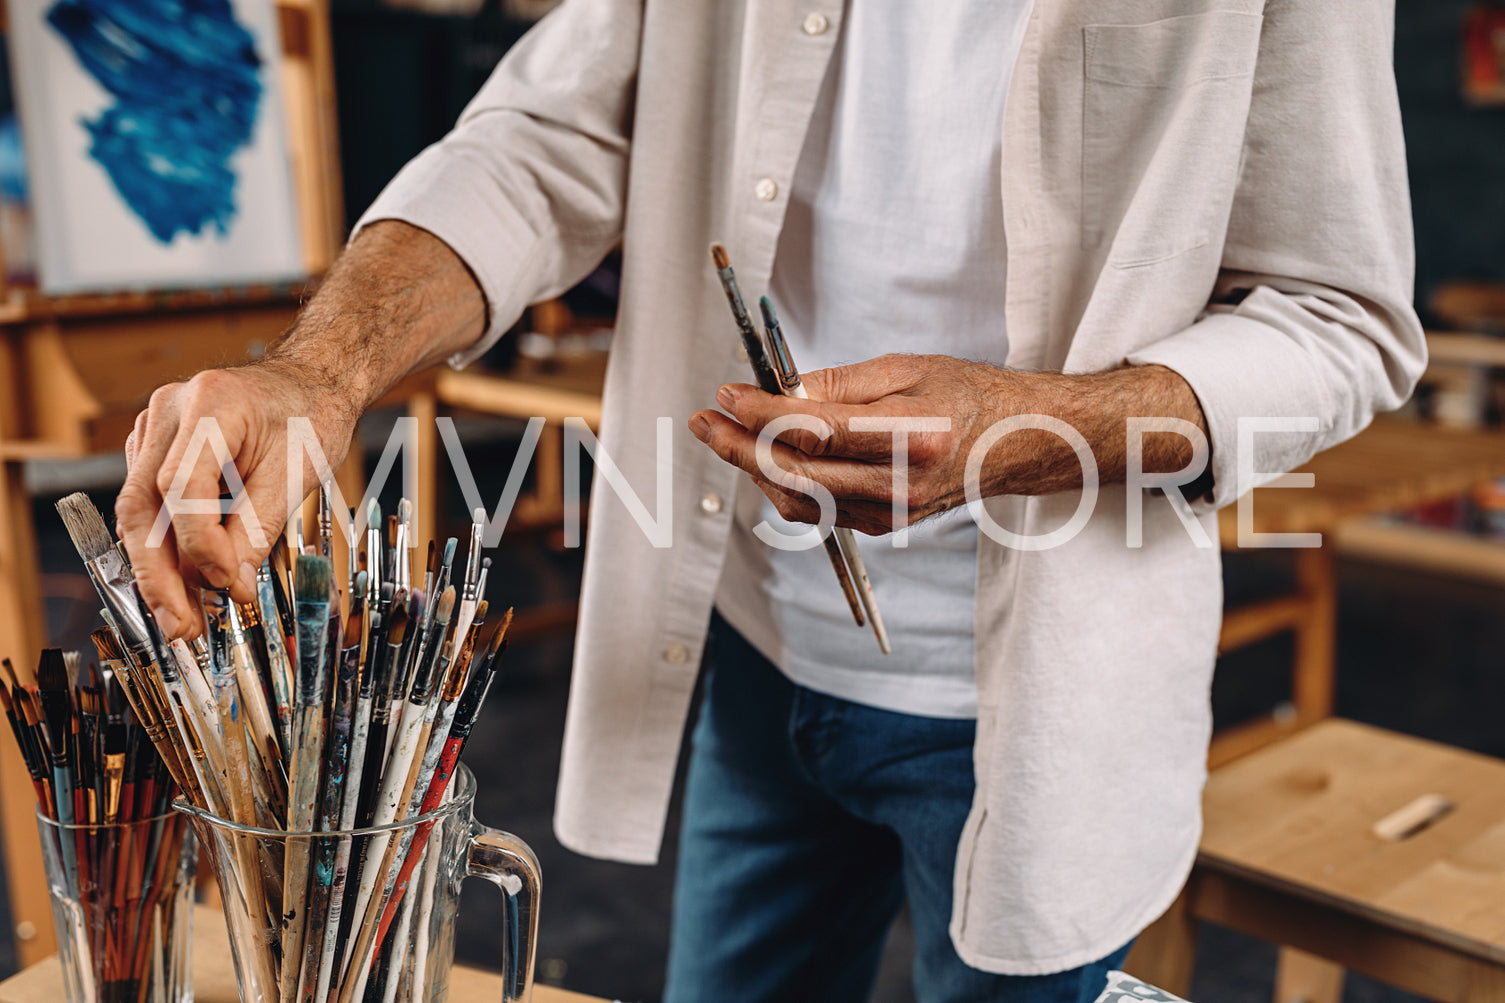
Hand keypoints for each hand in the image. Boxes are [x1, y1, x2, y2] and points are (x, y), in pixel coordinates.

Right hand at [114, 221, 487, 639]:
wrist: (307, 384)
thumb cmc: (309, 418)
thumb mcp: (298, 472)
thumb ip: (258, 527)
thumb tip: (229, 584)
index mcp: (211, 404)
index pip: (184, 488)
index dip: (202, 547)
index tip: (228, 588)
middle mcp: (169, 409)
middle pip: (143, 504)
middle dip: (158, 574)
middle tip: (180, 627)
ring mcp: (154, 426)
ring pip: (137, 509)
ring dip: (156, 568)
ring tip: (180, 618)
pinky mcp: (153, 447)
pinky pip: (147, 503)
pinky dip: (163, 546)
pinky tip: (182, 585)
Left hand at [688, 354, 1027, 533]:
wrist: (1014, 444)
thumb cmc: (965, 394)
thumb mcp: (907, 367)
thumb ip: (840, 383)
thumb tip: (780, 390)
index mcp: (911, 434)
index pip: (815, 429)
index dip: (761, 413)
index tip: (726, 395)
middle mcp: (900, 483)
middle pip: (796, 471)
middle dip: (738, 446)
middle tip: (703, 421)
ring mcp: (891, 513)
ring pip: (799, 498)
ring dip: (754, 468)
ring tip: (726, 435)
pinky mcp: (883, 527)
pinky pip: (816, 511)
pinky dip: (784, 484)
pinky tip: (767, 457)